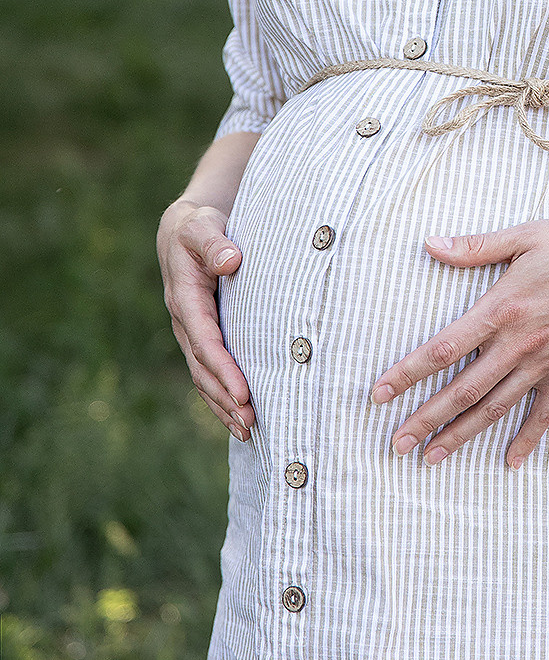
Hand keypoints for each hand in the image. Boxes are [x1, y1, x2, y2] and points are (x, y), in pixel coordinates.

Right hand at [158, 198, 254, 441]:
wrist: (185, 230)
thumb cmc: (199, 227)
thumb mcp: (203, 226)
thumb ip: (214, 243)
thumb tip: (231, 260)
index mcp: (185, 299)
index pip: (206, 341)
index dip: (224, 369)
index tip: (244, 393)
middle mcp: (185, 322)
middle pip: (204, 369)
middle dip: (226, 398)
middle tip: (253, 423)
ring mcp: (191, 332)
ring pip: (204, 377)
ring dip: (224, 406)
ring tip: (249, 432)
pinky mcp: (201, 336)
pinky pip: (208, 373)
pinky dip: (222, 397)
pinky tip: (240, 418)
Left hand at [370, 214, 548, 468]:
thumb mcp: (527, 234)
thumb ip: (476, 247)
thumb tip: (431, 245)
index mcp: (503, 308)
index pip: (445, 348)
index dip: (409, 372)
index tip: (380, 392)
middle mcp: (520, 343)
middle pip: (463, 389)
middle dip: (426, 418)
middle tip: (395, 443)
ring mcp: (546, 362)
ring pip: (496, 407)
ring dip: (462, 434)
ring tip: (431, 457)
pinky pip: (545, 412)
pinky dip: (527, 438)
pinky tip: (510, 461)